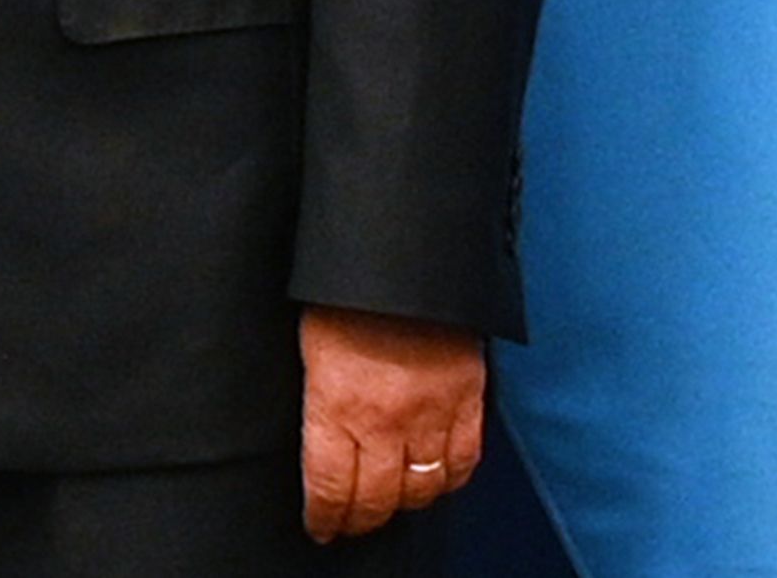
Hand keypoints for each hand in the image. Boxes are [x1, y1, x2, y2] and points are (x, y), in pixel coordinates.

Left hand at [299, 306, 484, 540]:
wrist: (403, 249)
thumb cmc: (344, 288)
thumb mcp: (309, 345)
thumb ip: (317, 399)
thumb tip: (318, 441)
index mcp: (334, 404)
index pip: (329, 488)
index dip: (325, 517)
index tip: (320, 526)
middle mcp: (384, 420)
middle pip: (377, 500)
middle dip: (360, 520)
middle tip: (352, 524)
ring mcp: (431, 412)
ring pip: (423, 489)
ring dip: (405, 504)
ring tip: (391, 504)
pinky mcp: (467, 399)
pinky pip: (465, 461)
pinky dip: (450, 479)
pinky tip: (435, 480)